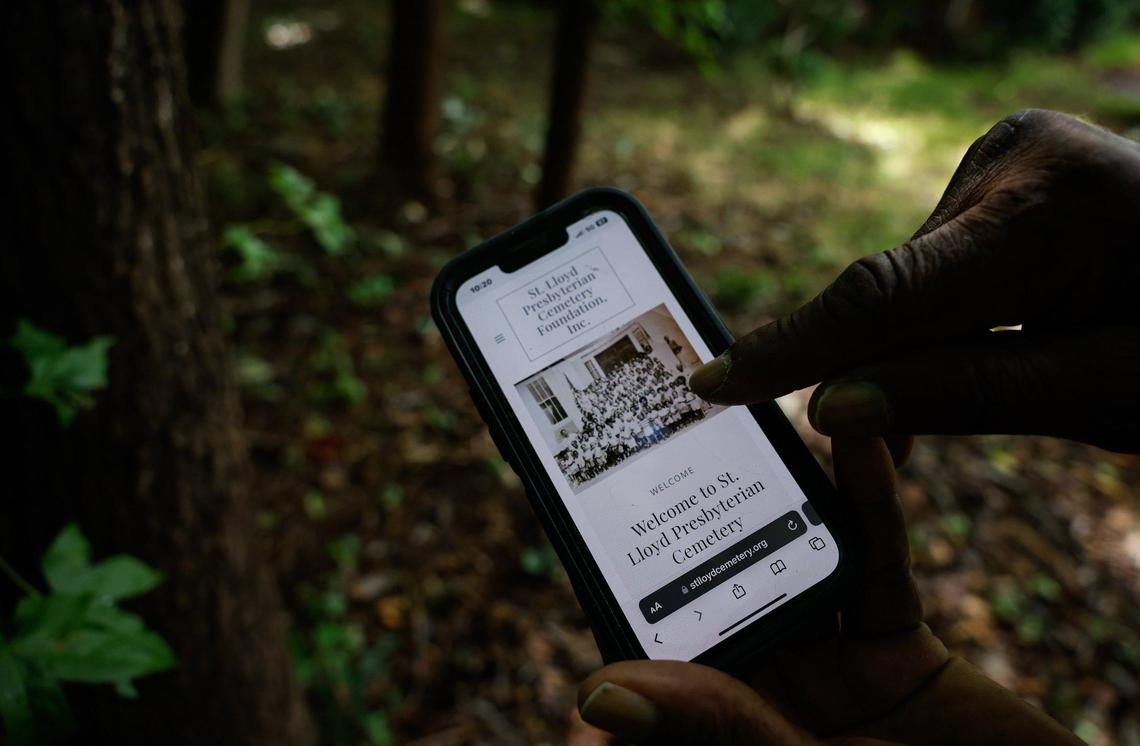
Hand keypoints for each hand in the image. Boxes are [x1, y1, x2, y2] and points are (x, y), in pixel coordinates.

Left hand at [572, 438, 1080, 744]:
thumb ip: (719, 727)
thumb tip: (597, 694)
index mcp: (723, 732)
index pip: (661, 651)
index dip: (632, 581)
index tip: (604, 499)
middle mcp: (769, 696)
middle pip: (728, 589)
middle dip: (715, 512)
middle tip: (689, 426)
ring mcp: (832, 673)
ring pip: (802, 561)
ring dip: (797, 489)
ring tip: (774, 413)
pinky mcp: (901, 653)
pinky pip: (881, 566)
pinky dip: (874, 505)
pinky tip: (865, 439)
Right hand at [688, 109, 1139, 452]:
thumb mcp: (1104, 393)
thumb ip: (961, 397)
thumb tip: (830, 411)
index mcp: (1045, 214)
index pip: (880, 296)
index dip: (791, 349)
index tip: (715, 384)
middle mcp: (1013, 158)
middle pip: (897, 291)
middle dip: (889, 367)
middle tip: (899, 442)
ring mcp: (1010, 149)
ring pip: (915, 277)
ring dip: (931, 337)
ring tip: (1022, 363)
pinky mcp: (1008, 159)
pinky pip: (941, 250)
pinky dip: (950, 305)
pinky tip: (1006, 325)